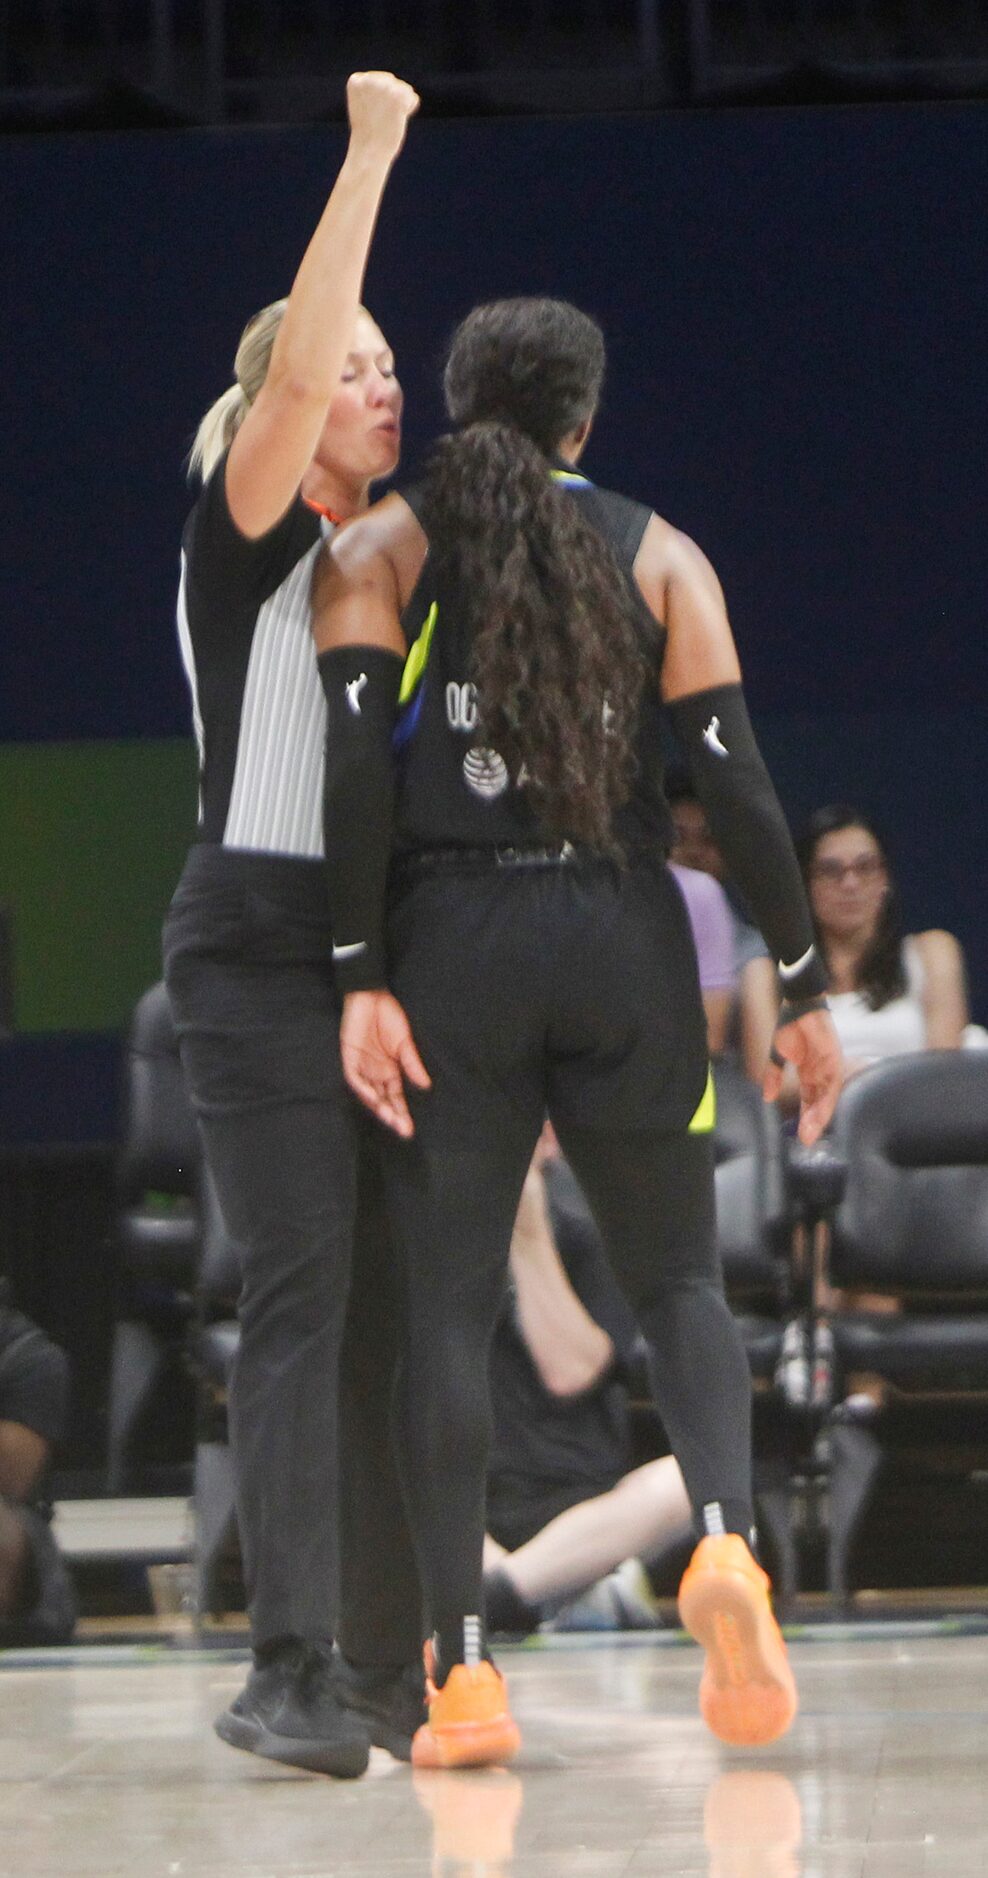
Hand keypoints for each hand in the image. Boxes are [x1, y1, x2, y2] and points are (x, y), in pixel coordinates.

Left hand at [340, 989, 430, 1137]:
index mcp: (390, 1071)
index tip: (410, 1130)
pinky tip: (373, 1097)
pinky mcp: (349, 1057)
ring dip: (378, 1107)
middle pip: (383, 1101)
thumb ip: (412, 1063)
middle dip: (392, 1116)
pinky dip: (363, 1088)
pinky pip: (354, 1079)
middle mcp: (376, 1073)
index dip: (402, 1113)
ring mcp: (362, 1067)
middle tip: (403, 1131)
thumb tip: (426, 1085)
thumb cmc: (389, 1016)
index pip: (396, 1098)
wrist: (371, 995)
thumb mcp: (405, 1042)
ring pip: (368, 1094)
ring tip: (390, 1119)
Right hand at [346, 71, 419, 164]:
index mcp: (356, 81)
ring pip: (404, 89)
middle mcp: (369, 79)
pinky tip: (397, 119)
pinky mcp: (398, 95)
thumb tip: (390, 83)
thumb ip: (374, 91)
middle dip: (391, 101)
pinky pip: (413, 98)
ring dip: (400, 106)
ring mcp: (384, 86)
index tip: (369, 113)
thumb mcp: (364, 106)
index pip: (378, 80)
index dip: (379, 99)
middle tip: (380, 119)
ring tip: (387, 120)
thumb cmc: (367, 134)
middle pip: (392, 82)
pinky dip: (409, 110)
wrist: (369, 151)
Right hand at [763, 1007, 842, 1145]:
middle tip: (806, 1140)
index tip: (800, 1135)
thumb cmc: (790, 1027)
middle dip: (812, 1123)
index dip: (805, 1117)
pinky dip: (825, 1101)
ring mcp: (828, 1068)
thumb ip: (773, 1076)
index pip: (809, 1100)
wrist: (801, 1006)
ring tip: (810, 1134)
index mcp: (809, 1072)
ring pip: (826, 1099)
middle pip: (819, 1103)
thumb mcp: (777, 1056)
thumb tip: (766, 1097)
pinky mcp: (834, 1062)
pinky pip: (831, 1087)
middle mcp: (821, 1074)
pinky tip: (818, 1115)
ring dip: (819, 1117)